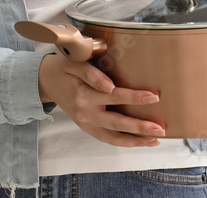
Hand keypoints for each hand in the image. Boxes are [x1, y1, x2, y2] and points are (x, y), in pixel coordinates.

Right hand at [38, 53, 165, 146]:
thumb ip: (92, 74)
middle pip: (117, 124)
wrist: (46, 82)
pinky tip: (140, 140)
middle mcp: (86, 114)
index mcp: (84, 95)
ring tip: (155, 139)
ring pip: (114, 138)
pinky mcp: (87, 128)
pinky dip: (125, 142)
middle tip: (160, 129)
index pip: (115, 97)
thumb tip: (110, 86)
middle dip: (140, 128)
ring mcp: (86, 124)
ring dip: (135, 141)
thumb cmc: (63, 68)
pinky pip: (108, 139)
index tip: (154, 97)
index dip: (135, 97)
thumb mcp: (74, 64)